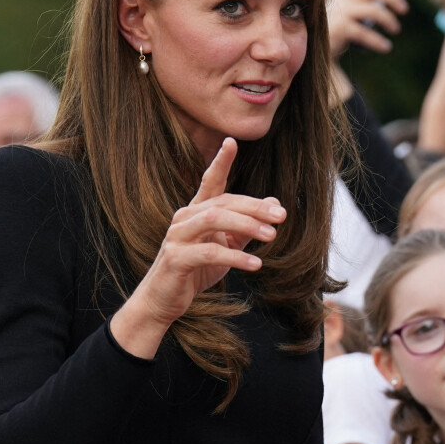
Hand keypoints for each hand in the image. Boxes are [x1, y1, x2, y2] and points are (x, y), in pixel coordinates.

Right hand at [110, 137, 285, 357]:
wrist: (163, 301)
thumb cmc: (195, 271)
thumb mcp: (227, 247)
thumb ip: (247, 227)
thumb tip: (274, 204)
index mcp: (195, 212)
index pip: (209, 181)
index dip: (220, 162)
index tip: (231, 142)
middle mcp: (184, 218)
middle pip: (222, 202)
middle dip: (254, 207)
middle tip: (281, 216)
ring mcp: (177, 237)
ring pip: (214, 220)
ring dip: (246, 225)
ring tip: (272, 236)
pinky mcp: (176, 258)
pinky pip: (209, 252)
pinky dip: (235, 257)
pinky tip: (255, 264)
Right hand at [326, 0, 408, 58]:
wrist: (312, 52)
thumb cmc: (335, 32)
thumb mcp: (351, 16)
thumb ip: (367, 6)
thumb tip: (394, 4)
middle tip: (404, 9)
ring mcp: (340, 10)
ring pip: (374, 10)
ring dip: (388, 20)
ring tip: (396, 29)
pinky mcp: (340, 27)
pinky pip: (365, 32)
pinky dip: (378, 41)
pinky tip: (386, 47)